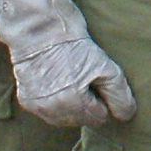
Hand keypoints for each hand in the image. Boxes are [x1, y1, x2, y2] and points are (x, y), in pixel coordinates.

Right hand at [0, 0, 137, 127]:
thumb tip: (124, 116)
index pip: (98, 118)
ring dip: (70, 106)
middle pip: (81, 120)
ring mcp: (38, 106)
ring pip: (64, 120)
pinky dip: (54, 103)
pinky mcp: (26, 101)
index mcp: (74, 101)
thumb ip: (119, 95)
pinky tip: (56, 84)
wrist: (41, 30)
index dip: (101, 100)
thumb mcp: (106, 66)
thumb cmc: (76, 46)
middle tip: (82, 79)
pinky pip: (48, 113)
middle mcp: (53, 108)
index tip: (95, 81)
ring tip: (69, 81)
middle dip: (86, 105)